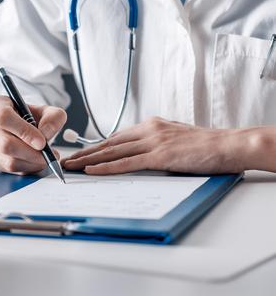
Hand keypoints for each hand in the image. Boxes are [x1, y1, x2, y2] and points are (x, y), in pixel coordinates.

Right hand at [0, 96, 66, 173]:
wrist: (21, 125)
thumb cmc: (31, 116)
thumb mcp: (46, 111)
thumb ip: (53, 118)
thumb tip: (45, 134)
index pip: (4, 118)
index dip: (23, 132)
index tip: (42, 142)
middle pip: (5, 144)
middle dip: (31, 153)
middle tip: (49, 155)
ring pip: (7, 160)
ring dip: (31, 163)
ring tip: (45, 158)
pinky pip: (9, 170)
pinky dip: (26, 168)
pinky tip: (35, 162)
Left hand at [63, 117, 248, 174]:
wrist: (228, 144)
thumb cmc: (205, 146)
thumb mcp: (174, 139)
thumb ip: (155, 143)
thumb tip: (139, 153)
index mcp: (150, 125)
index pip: (116, 138)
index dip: (95, 147)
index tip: (79, 154)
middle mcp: (147, 130)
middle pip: (108, 143)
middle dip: (84, 153)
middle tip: (65, 160)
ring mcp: (152, 142)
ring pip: (112, 152)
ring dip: (88, 160)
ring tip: (70, 166)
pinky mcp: (159, 156)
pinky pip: (126, 163)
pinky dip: (106, 167)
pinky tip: (91, 170)